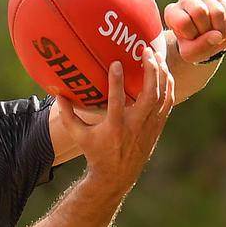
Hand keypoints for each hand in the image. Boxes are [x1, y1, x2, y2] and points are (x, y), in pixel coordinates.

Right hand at [56, 48, 174, 194]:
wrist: (116, 175)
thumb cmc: (95, 152)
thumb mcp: (78, 136)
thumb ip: (67, 115)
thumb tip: (57, 95)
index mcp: (114, 127)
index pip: (117, 101)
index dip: (117, 81)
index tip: (116, 62)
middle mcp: (134, 126)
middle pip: (149, 95)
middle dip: (151, 71)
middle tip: (145, 51)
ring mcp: (149, 127)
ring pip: (162, 96)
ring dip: (161, 74)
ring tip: (156, 56)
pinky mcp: (157, 127)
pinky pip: (168, 102)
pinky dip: (168, 86)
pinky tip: (164, 73)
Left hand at [165, 0, 225, 63]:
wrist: (209, 44)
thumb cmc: (195, 47)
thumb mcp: (191, 53)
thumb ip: (198, 47)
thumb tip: (217, 35)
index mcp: (172, 12)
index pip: (183, 21)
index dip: (191, 34)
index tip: (191, 38)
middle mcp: (186, 0)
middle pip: (199, 11)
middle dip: (205, 29)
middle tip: (204, 36)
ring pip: (217, 12)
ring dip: (218, 30)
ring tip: (213, 35)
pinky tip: (222, 30)